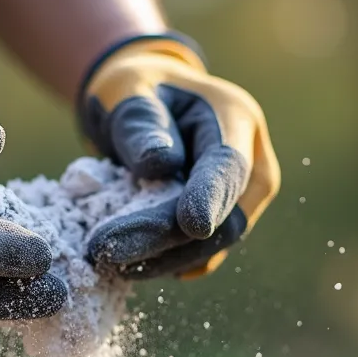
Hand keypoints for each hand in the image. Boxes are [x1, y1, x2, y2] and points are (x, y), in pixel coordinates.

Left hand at [78, 33, 280, 279]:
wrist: (144, 108)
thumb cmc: (135, 92)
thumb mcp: (128, 91)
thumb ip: (141, 124)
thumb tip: (159, 165)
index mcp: (235, 119)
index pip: (230, 165)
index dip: (212, 196)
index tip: (191, 224)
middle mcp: (252, 163)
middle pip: (226, 216)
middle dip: (167, 239)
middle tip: (106, 251)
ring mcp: (241, 200)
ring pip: (212, 246)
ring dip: (161, 260)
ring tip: (105, 260)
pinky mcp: (221, 225)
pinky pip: (197, 255)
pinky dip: (162, 263)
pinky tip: (123, 265)